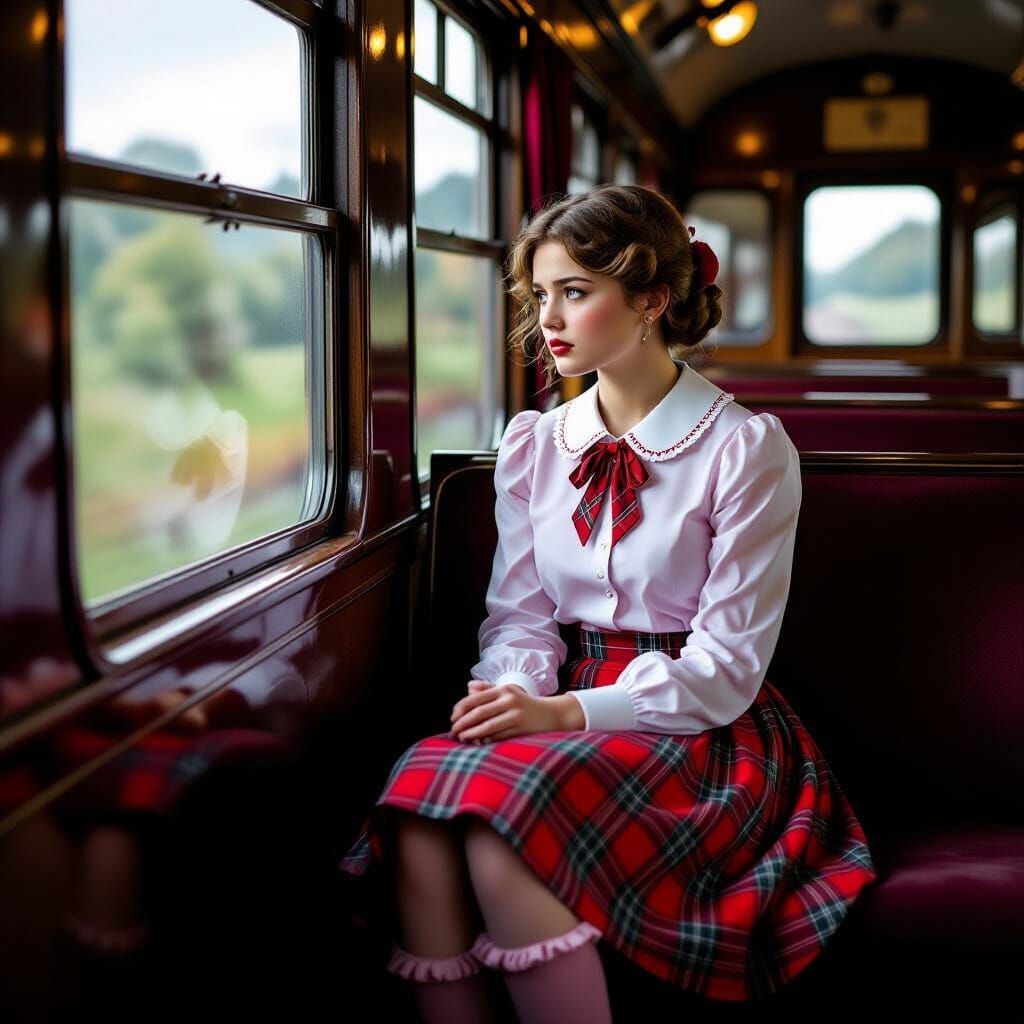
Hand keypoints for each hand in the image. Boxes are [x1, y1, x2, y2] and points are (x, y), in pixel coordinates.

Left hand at [450, 680, 565, 742]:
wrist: (551, 714)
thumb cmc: (524, 703)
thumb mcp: (508, 692)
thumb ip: (488, 689)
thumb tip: (468, 688)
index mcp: (503, 689)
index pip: (475, 698)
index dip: (460, 709)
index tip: (452, 718)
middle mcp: (509, 700)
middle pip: (479, 712)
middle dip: (463, 723)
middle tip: (453, 731)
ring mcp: (516, 715)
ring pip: (488, 726)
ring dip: (472, 733)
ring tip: (462, 738)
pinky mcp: (521, 729)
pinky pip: (499, 736)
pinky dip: (486, 740)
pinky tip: (478, 742)